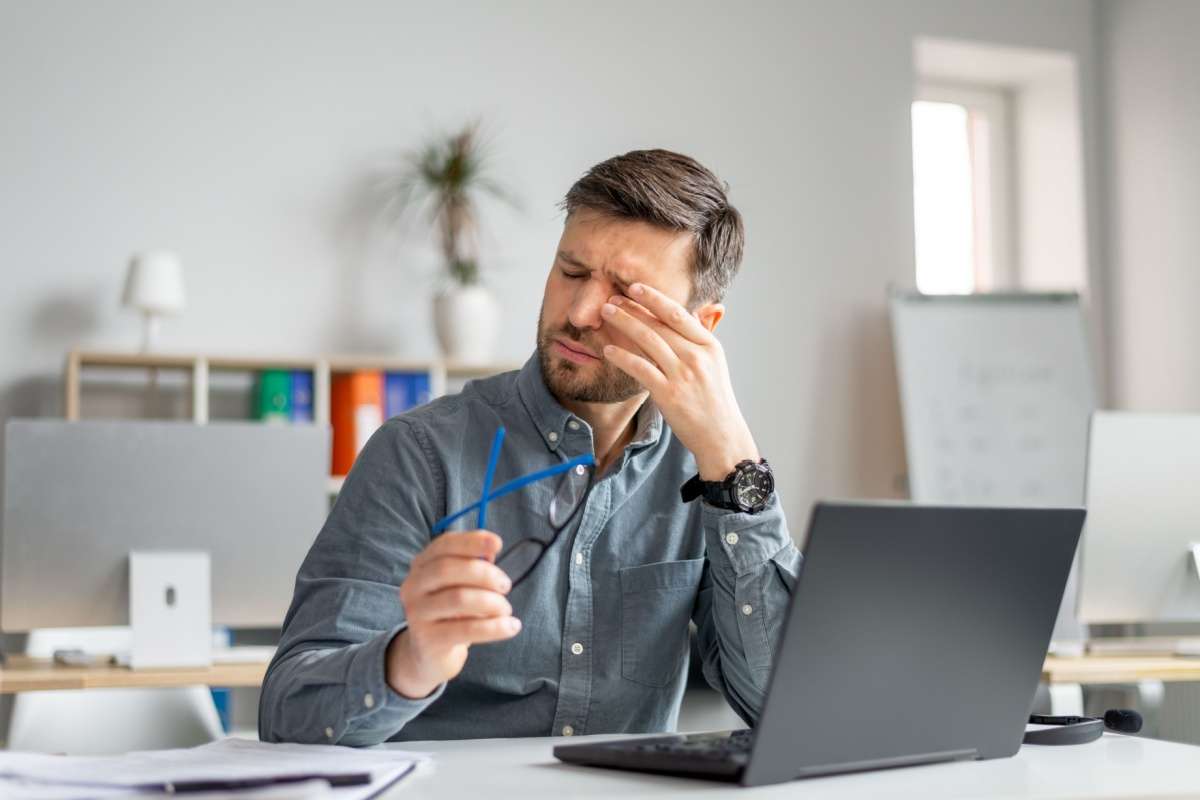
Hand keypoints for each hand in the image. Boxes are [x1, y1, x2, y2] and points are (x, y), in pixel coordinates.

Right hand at [386, 530, 520, 698]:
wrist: (429, 654)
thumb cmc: (452, 611)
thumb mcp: (461, 585)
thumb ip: (474, 564)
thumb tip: (491, 548)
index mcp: (421, 565)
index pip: (444, 545)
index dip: (471, 541)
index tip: (498, 543)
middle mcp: (413, 586)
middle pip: (448, 569)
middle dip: (485, 574)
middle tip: (506, 585)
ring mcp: (417, 614)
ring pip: (459, 598)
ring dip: (492, 602)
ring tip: (506, 609)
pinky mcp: (428, 640)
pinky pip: (466, 629)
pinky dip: (495, 627)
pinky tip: (511, 626)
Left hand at [599, 282, 758, 479]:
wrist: (721, 436)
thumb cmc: (714, 400)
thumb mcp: (714, 364)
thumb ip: (699, 338)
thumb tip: (689, 313)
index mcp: (709, 345)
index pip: (678, 313)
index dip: (654, 298)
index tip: (635, 287)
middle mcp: (697, 356)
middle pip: (660, 324)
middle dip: (633, 308)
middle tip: (611, 298)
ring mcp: (682, 375)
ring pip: (648, 341)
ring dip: (624, 323)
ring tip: (606, 313)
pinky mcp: (668, 394)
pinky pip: (640, 369)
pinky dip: (623, 357)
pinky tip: (608, 350)